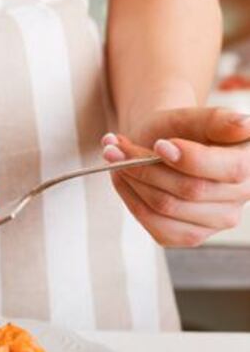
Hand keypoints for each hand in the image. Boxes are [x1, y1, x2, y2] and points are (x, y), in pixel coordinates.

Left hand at [102, 107, 249, 245]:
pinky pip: (154, 224)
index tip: (160, 144)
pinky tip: (122, 179)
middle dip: (146, 166)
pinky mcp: (190, 235)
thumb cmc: (180, 129)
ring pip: (165, 207)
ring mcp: (218, 220)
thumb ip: (218, 119)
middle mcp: (243, 196)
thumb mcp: (195, 116)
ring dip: (131, 181)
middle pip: (190, 190)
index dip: (192, 159)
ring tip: (114, 157)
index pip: (230, 170)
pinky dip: (130, 198)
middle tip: (116, 147)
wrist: (162, 146)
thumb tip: (244, 124)